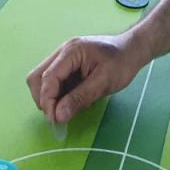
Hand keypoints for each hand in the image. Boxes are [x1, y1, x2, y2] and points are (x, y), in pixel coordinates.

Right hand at [26, 33, 145, 123]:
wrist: (132, 49)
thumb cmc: (121, 63)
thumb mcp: (103, 82)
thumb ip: (79, 98)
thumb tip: (58, 116)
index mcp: (70, 52)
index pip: (48, 77)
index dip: (47, 100)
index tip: (54, 120)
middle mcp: (61, 53)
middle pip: (37, 77)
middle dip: (44, 99)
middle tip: (57, 117)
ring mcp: (63, 58)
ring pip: (43, 80)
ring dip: (51, 98)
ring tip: (68, 109)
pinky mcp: (67, 66)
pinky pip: (55, 82)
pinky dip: (60, 95)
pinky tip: (74, 101)